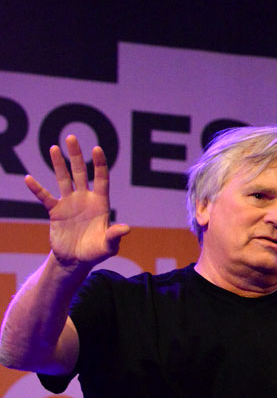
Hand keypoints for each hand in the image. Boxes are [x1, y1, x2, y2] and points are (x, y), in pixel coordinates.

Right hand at [24, 134, 129, 270]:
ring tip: (54, 147)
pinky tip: (29, 178)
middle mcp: (85, 199)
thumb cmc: (96, 252)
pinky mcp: (56, 211)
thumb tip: (127, 228)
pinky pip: (45, 197)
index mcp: (100, 203)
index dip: (99, 165)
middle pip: (81, 173)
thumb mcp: (108, 246)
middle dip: (76, 156)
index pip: (101, 179)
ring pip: (64, 179)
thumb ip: (114, 235)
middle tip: (71, 137)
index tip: (97, 149)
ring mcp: (69, 203)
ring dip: (58, 164)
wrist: (76, 260)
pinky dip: (37, 189)